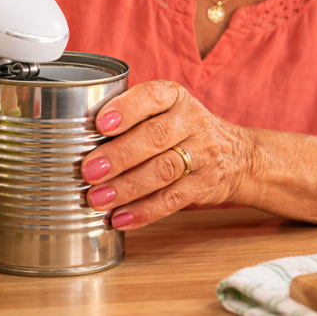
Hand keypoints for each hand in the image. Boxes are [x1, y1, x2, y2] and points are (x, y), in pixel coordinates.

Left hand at [80, 80, 251, 229]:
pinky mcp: (205, 185)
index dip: (126, 110)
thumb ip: (132, 118)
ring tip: (98, 199)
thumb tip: (79, 139)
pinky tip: (121, 218)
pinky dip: (145, 211)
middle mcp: (191, 121)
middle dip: (119, 155)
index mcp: (175, 97)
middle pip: (155, 137)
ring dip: (127, 187)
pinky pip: (174, 199)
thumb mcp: (165, 110)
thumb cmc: (182, 130)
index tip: (100, 124)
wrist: (238, 155)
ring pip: (163, 170)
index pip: (152, 97)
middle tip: (88, 171)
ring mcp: (203, 154)